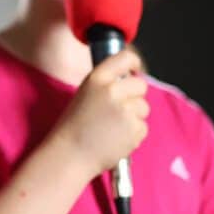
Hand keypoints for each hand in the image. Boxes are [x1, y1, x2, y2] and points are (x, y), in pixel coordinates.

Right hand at [53, 50, 148, 174]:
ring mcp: (125, 110)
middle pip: (141, 85)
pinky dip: (133, 134)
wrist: (70, 155)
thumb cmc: (74, 127)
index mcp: (97, 79)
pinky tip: (116, 139)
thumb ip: (106, 86)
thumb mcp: (85, 95)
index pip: (124, 58)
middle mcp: (112, 91)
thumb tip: (128, 81)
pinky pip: (143, 127)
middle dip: (135, 96)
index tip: (135, 71)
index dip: (134, 63)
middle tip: (120, 110)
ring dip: (134, 117)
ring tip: (112, 128)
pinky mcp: (133, 129)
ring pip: (143, 108)